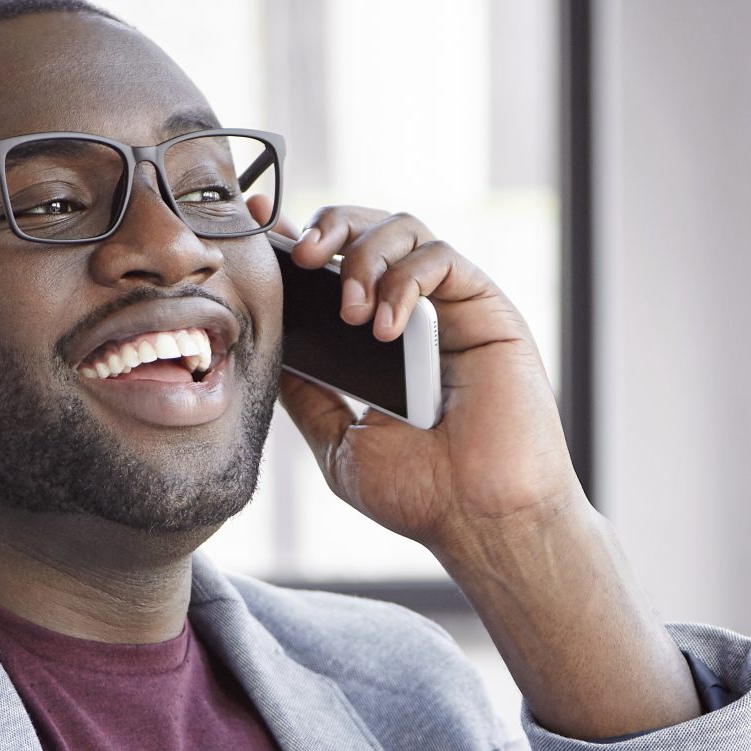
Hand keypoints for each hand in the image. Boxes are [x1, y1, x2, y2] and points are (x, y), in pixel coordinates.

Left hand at [272, 204, 575, 559]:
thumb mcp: (338, 439)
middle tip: (304, 257)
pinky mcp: (489, 310)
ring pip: (404, 230)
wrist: (483, 522)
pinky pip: (441, 258)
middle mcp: (418, 317)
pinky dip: (405, 281)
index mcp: (381, 343)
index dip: (300, 237)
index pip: (338, 265)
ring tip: (349, 312)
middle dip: (329, 228)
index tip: (261, 230)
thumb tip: (265, 345)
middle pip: (369, 229)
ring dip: (364, 257)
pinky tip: (388, 329)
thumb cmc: (424, 495)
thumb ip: (306, 391)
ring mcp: (454, 311)